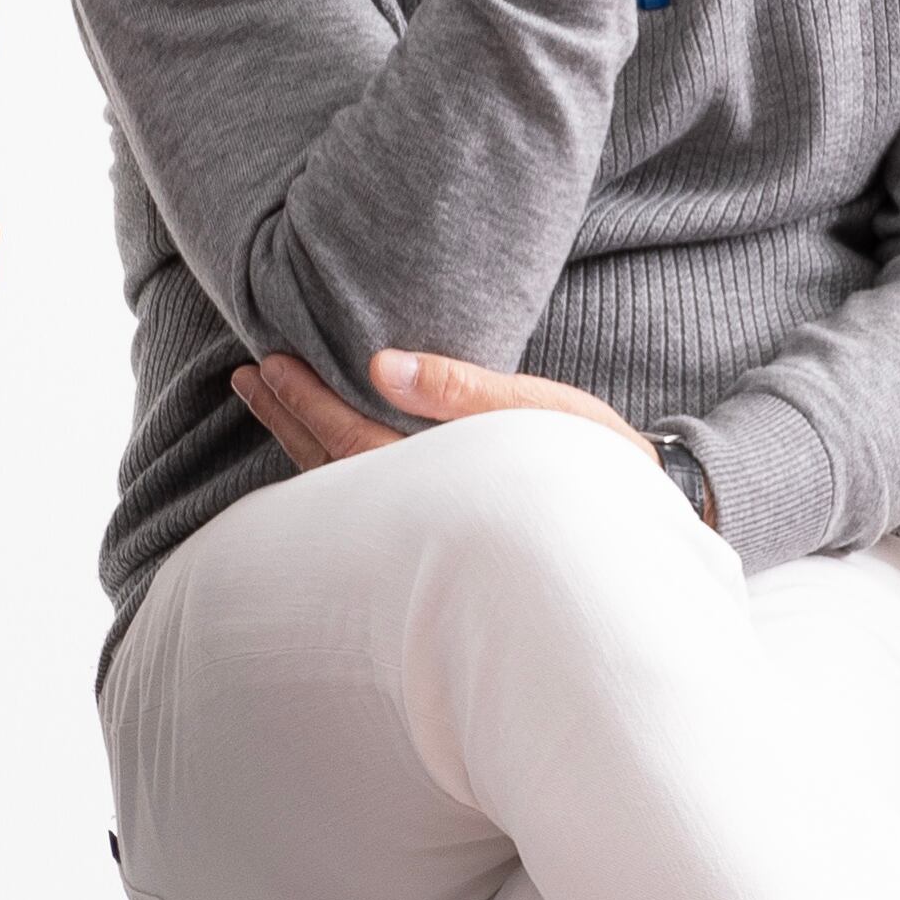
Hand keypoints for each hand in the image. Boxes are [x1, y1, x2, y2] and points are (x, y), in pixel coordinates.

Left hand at [229, 343, 679, 494]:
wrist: (650, 528)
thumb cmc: (600, 464)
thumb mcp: (541, 412)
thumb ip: (462, 389)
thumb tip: (379, 365)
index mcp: (441, 483)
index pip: (349, 441)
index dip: (305, 403)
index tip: (268, 364)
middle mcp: (425, 519)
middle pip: (331, 471)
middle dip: (288, 421)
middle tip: (248, 378)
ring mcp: (431, 535)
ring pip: (343, 493)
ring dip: (302, 445)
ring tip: (269, 402)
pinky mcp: (445, 534)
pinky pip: (367, 506)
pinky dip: (333, 470)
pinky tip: (320, 449)